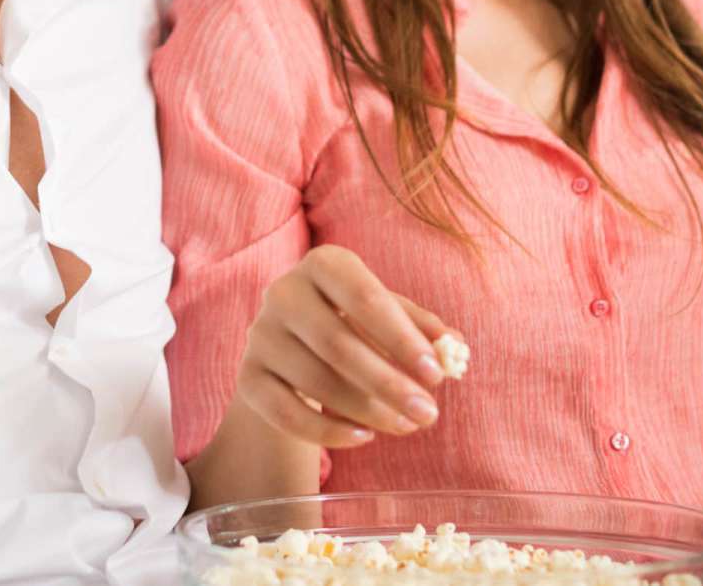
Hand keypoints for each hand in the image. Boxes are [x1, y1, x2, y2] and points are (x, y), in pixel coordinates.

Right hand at [235, 244, 460, 449]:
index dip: (402, 337)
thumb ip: (422, 328)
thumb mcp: (388, 316)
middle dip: (389, 384)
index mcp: (324, 264)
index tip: (437, 375)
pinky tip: (364, 438)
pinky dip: (328, 432)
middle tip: (429, 415)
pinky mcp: (248, 377)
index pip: (364, 296)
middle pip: (338, 343)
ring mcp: (260, 335)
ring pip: (316, 382)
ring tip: (407, 426)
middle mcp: (284, 292)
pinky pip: (287, 413)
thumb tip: (455, 347)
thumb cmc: (353, 323)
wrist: (292, 347)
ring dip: (368, 411)